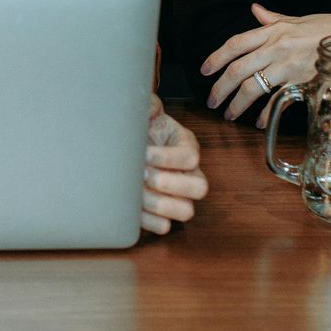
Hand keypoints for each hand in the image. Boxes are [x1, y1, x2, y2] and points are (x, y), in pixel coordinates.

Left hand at [141, 95, 208, 234]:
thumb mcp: (145, 110)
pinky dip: (148, 222)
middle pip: (200, 188)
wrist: (129, 143)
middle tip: (142, 175)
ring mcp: (178, 196)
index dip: (167, 158)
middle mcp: (189, 173)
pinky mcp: (162, 213)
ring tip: (135, 194)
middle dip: (169, 183)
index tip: (143, 154)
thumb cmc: (141, 127)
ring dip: (159, 205)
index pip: (191, 156)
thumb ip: (148, 104)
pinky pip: (165, 227)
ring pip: (186, 212)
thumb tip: (147, 107)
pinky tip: (129, 209)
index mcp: (186, 146)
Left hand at [202, 4, 330, 123]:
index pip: (235, 43)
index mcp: (274, 30)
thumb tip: (255, 10)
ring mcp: (289, 65)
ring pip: (252, 87)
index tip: (204, 70)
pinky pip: (277, 100)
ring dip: (237, 103)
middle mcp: (277, 46)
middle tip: (211, 101)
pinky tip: (259, 122)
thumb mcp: (300, 19)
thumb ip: (273, 19)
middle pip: (237, 69)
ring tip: (229, 114)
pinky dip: (266, 113)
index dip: (216, 57)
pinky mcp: (303, 81)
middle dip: (220, 88)